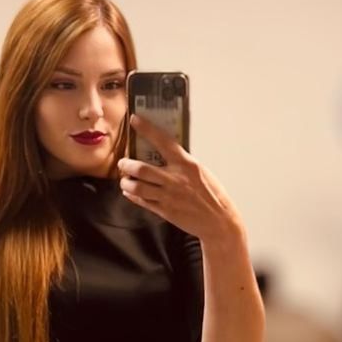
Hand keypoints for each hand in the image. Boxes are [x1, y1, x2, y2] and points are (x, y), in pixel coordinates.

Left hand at [116, 112, 240, 243]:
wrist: (218, 221)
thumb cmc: (212, 194)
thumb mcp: (200, 171)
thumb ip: (182, 163)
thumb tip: (165, 153)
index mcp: (186, 164)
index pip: (163, 142)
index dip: (147, 129)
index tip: (134, 120)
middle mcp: (175, 179)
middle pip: (141, 168)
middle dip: (126, 164)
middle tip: (123, 162)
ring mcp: (168, 196)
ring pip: (137, 186)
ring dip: (126, 181)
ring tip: (125, 179)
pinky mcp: (165, 211)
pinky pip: (142, 201)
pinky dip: (132, 195)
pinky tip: (129, 192)